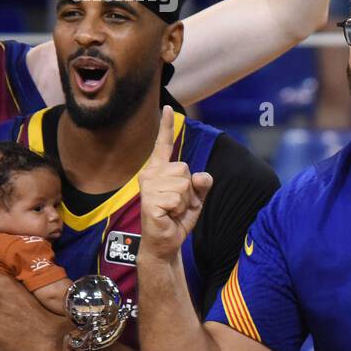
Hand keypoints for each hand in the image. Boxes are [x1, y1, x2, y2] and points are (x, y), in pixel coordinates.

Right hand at [138, 106, 212, 260]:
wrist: (166, 242)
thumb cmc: (177, 218)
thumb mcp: (196, 199)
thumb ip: (202, 184)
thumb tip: (202, 175)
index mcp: (160, 170)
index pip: (164, 145)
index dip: (166, 127)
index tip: (166, 107)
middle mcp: (150, 174)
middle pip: (185, 169)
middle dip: (190, 190)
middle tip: (178, 204)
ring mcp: (148, 187)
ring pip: (184, 184)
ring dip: (186, 201)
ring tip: (173, 210)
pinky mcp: (150, 201)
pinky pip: (179, 198)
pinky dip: (181, 209)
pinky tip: (168, 215)